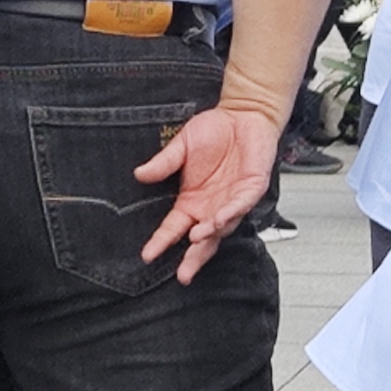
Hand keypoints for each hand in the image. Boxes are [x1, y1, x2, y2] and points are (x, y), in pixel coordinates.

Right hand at [134, 102, 277, 281]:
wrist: (242, 115)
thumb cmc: (215, 130)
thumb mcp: (182, 146)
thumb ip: (164, 163)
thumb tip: (139, 175)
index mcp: (192, 201)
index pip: (174, 228)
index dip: (162, 241)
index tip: (148, 254)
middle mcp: (211, 207)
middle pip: (201, 240)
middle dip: (193, 258)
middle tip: (183, 274)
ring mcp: (232, 201)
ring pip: (222, 227)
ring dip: (210, 235)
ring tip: (196, 240)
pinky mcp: (251, 189)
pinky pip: (240, 205)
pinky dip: (230, 213)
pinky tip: (218, 220)